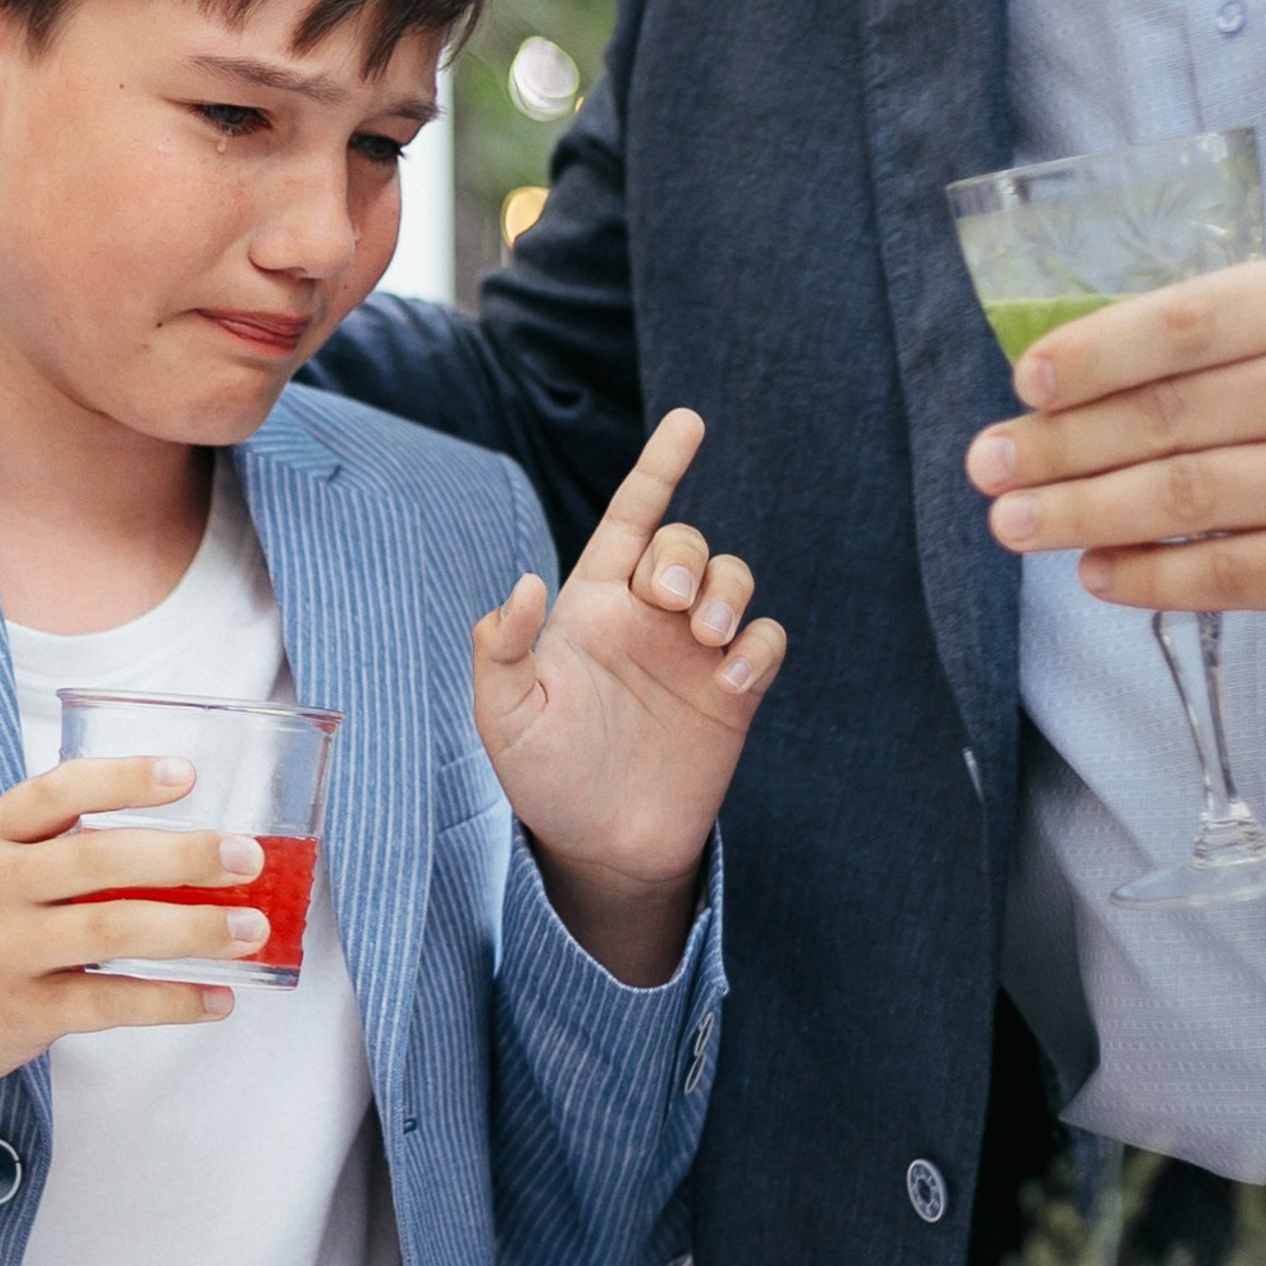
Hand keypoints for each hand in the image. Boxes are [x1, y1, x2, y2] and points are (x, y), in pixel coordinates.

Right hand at [0, 756, 268, 1127]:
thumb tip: (189, 849)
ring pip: (110, 932)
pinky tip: (217, 998)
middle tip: (245, 856)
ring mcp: (8, 951)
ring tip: (251, 929)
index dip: (123, 778)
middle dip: (181, 855)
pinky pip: (109, 1003)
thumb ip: (66, 851)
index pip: (59, 792)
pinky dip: (171, 1001)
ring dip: (191, 929)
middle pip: (97, 860)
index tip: (186, 774)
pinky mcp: (24, 1012)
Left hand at [473, 409, 784, 984]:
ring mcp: (693, 653)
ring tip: (709, 632)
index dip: (659, 468)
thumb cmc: (543, 774)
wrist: (599, 844)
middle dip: (688, 554)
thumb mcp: (502, 715)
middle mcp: (647, 618)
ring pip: (733, 578)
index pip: (629, 520)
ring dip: (729, 588)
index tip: (690, 421)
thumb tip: (524, 584)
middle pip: (685, 544)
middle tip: (673, 600)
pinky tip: (733, 679)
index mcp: (591, 606)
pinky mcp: (732, 694)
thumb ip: (501, 649)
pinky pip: (765, 643)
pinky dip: (759, 647)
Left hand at [963, 251, 1265, 615]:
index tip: (1029, 380)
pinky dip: (1155, 578)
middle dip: (1062, 445)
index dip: (1100, 351)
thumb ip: (1253, 324)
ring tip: (1014, 521)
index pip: (1193, 322)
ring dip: (1084, 513)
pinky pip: (1237, 575)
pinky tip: (1098, 574)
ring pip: (1189, 497)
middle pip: (1172, 415)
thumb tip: (1093, 359)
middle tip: (987, 464)